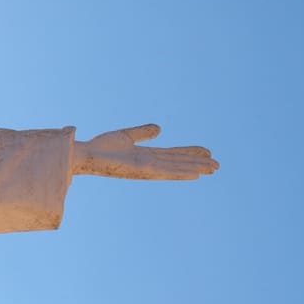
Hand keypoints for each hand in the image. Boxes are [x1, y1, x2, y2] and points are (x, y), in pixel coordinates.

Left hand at [73, 124, 217, 180]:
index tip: (207, 152)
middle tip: (218, 165)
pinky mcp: (142, 170)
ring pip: (177, 168)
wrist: (85, 154)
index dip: (189, 153)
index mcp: (145, 155)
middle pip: (179, 162)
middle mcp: (149, 163)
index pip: (172, 154)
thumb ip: (143, 133)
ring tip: (214, 169)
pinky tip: (196, 174)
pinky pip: (166, 171)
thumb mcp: (125, 136)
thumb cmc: (101, 147)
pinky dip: (182, 172)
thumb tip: (160, 129)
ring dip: (195, 168)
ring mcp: (147, 168)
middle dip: (197, 163)